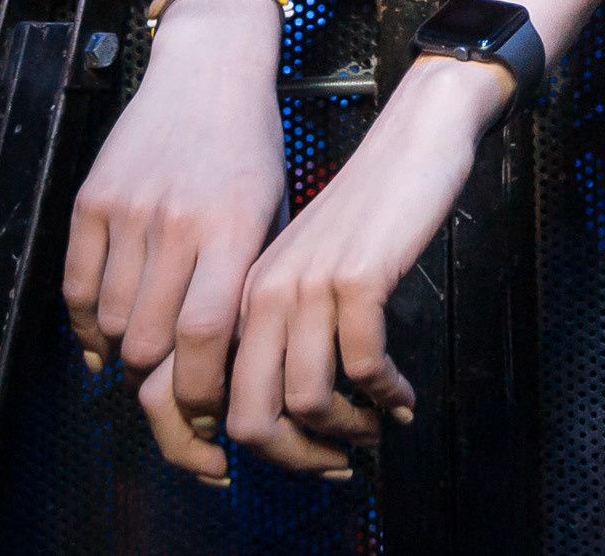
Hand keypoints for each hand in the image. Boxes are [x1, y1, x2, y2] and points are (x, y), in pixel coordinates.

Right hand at [62, 0, 286, 481]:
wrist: (208, 72)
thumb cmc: (253, 148)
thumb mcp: (271, 212)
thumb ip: (246, 283)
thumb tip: (224, 363)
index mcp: (232, 228)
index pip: (204, 334)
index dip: (200, 388)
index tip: (210, 412)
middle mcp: (176, 222)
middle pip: (150, 340)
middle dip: (163, 380)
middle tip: (178, 388)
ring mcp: (127, 211)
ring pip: (112, 321)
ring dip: (128, 351)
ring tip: (152, 354)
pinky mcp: (89, 201)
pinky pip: (77, 287)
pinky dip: (90, 322)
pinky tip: (110, 332)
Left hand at [221, 58, 507, 475]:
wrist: (415, 139)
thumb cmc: (369, 207)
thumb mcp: (305, 265)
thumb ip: (282, 322)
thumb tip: (285, 406)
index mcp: (237, 293)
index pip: (190, 396)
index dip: (223, 450)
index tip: (280, 459)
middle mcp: (259, 292)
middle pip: (247, 418)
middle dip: (293, 458)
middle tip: (335, 464)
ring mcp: (306, 285)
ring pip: (304, 401)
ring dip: (346, 431)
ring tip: (375, 430)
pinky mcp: (358, 279)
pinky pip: (364, 367)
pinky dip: (387, 395)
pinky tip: (403, 398)